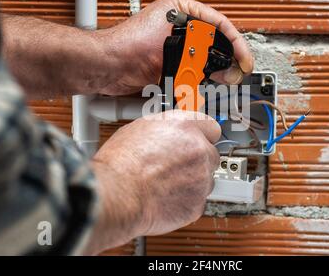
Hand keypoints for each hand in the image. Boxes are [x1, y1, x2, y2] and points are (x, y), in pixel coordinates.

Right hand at [86, 110, 220, 252]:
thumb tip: (169, 133)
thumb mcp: (139, 128)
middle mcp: (198, 148)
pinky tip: (166, 199)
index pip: (211, 127)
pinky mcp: (198, 202)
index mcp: (184, 126)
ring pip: (206, 179)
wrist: (117, 195)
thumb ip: (165, 130)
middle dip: (198, 161)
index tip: (200, 141)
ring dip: (192, 182)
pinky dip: (186, 202)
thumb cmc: (120, 164)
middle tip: (177, 167)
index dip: (202, 136)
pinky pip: (198, 201)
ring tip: (166, 185)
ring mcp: (201, 176)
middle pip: (211, 154)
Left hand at [96, 0, 253, 95]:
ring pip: (206, 59)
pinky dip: (199, 79)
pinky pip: (193, 71)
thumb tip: (220, 63)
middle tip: (233, 74)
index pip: (221, 25)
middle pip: (216, 42)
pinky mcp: (171, 62)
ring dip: (213, 72)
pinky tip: (203, 84)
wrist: (108, 67)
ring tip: (220, 80)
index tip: (244, 60)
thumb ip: (198, 48)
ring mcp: (177, 44)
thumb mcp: (171, 41)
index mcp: (182, 8)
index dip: (236, 44)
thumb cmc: (127, 46)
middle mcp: (181, 25)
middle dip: (227, 60)